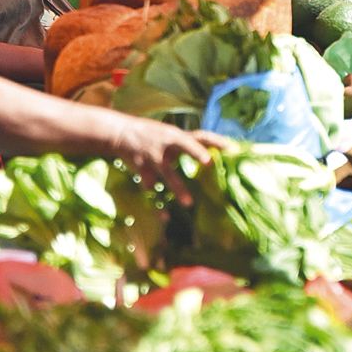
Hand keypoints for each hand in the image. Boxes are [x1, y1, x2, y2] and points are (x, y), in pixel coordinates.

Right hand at [106, 117, 229, 203]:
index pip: (199, 135)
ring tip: (189, 203)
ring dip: (178, 187)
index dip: (215, 141)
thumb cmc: (153, 136)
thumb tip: (218, 153)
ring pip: (167, 172)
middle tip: (209, 163)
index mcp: (176, 135)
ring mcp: (152, 155)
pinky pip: (149, 186)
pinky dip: (157, 204)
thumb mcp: (169, 135)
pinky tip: (165, 218)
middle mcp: (166, 143)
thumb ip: (189, 144)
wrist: (121, 132)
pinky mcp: (140, 167)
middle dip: (195, 152)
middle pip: (183, 145)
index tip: (230, 148)